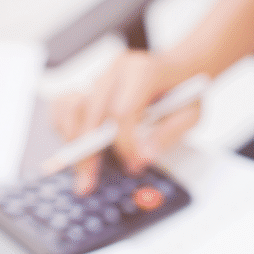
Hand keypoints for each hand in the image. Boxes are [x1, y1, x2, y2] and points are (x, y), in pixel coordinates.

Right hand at [51, 50, 201, 194]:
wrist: (179, 72)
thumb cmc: (184, 93)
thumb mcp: (191, 115)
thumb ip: (168, 135)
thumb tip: (142, 157)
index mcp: (143, 71)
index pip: (123, 111)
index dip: (125, 144)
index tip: (133, 165)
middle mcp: (116, 70)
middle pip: (91, 112)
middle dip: (89, 152)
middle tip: (88, 183)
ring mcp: (100, 77)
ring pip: (72, 107)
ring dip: (72, 142)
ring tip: (79, 171)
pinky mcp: (90, 86)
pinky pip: (63, 104)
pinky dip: (63, 126)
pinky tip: (71, 147)